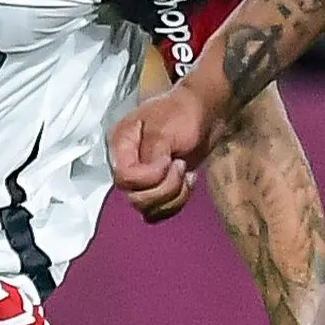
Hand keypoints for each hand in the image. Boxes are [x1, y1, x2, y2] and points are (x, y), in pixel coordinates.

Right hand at [107, 75, 226, 223]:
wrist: (203, 112)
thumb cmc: (182, 113)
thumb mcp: (164, 128)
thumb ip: (152, 153)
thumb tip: (150, 174)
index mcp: (121, 145)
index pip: (124, 177)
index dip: (149, 176)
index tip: (169, 160)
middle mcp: (126, 164)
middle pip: (135, 197)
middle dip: (165, 187)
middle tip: (181, 165)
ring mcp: (140, 179)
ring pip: (147, 208)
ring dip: (174, 196)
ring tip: (186, 172)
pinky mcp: (156, 188)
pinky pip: (159, 212)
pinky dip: (177, 202)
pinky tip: (188, 181)